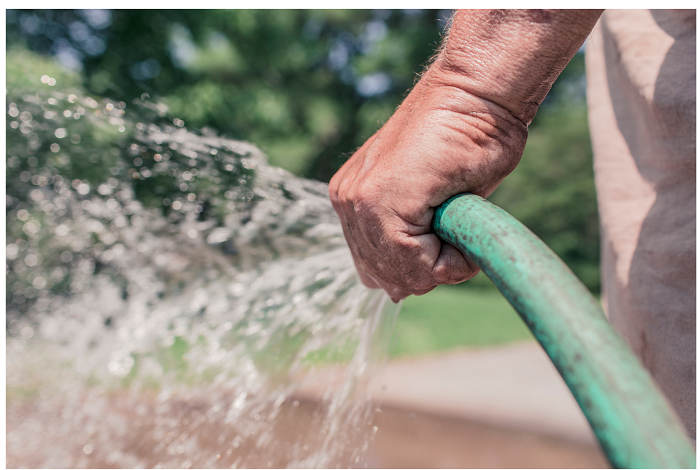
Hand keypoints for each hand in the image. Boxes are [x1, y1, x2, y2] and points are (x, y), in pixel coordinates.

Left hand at [329, 10, 599, 301]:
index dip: (423, 266)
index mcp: (354, 201)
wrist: (477, 94)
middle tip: (454, 225)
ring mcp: (357, 202)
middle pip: (386, 280)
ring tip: (457, 218)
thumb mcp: (433, 201)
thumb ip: (409, 237)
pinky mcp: (376, 202)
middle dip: (428, 268)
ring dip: (441, 263)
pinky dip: (451, 259)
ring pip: (402, 277)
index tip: (448, 230)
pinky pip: (415, 265)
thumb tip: (395, 290)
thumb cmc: (468, 139)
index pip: (379, 270)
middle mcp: (347, 203)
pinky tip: (460, 219)